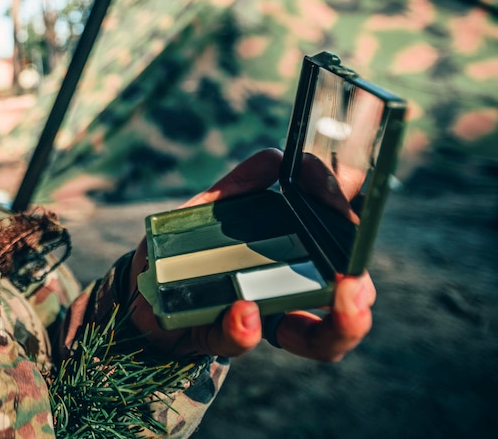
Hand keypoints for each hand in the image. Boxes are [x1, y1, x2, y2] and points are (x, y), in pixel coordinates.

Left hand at [126, 148, 374, 361]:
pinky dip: (244, 329)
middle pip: (344, 314)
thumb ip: (242, 186)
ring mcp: (256, 324)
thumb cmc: (184, 250)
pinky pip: (236, 340)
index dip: (355, 245)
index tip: (355, 222)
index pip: (341, 263)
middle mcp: (286, 302)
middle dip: (358, 305)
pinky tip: (245, 311)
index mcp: (293, 267)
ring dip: (334, 325)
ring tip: (337, 299)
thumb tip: (276, 157)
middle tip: (357, 286)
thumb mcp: (211, 211)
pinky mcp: (214, 338)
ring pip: (314, 340)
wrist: (139, 291)